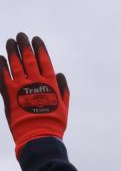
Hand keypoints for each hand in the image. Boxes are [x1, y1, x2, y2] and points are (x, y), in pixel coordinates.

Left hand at [1, 33, 69, 157]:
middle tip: (20, 35)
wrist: (38, 135)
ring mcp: (21, 86)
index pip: (44, 60)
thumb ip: (63, 89)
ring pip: (15, 64)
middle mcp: (35, 81)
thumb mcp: (64, 106)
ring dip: (11, 51)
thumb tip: (59, 74)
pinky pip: (3, 75)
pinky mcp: (9, 93)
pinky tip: (0, 58)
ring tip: (10, 41)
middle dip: (24, 45)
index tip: (36, 39)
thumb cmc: (54, 123)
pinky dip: (1, 66)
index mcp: (50, 83)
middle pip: (28, 58)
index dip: (39, 48)